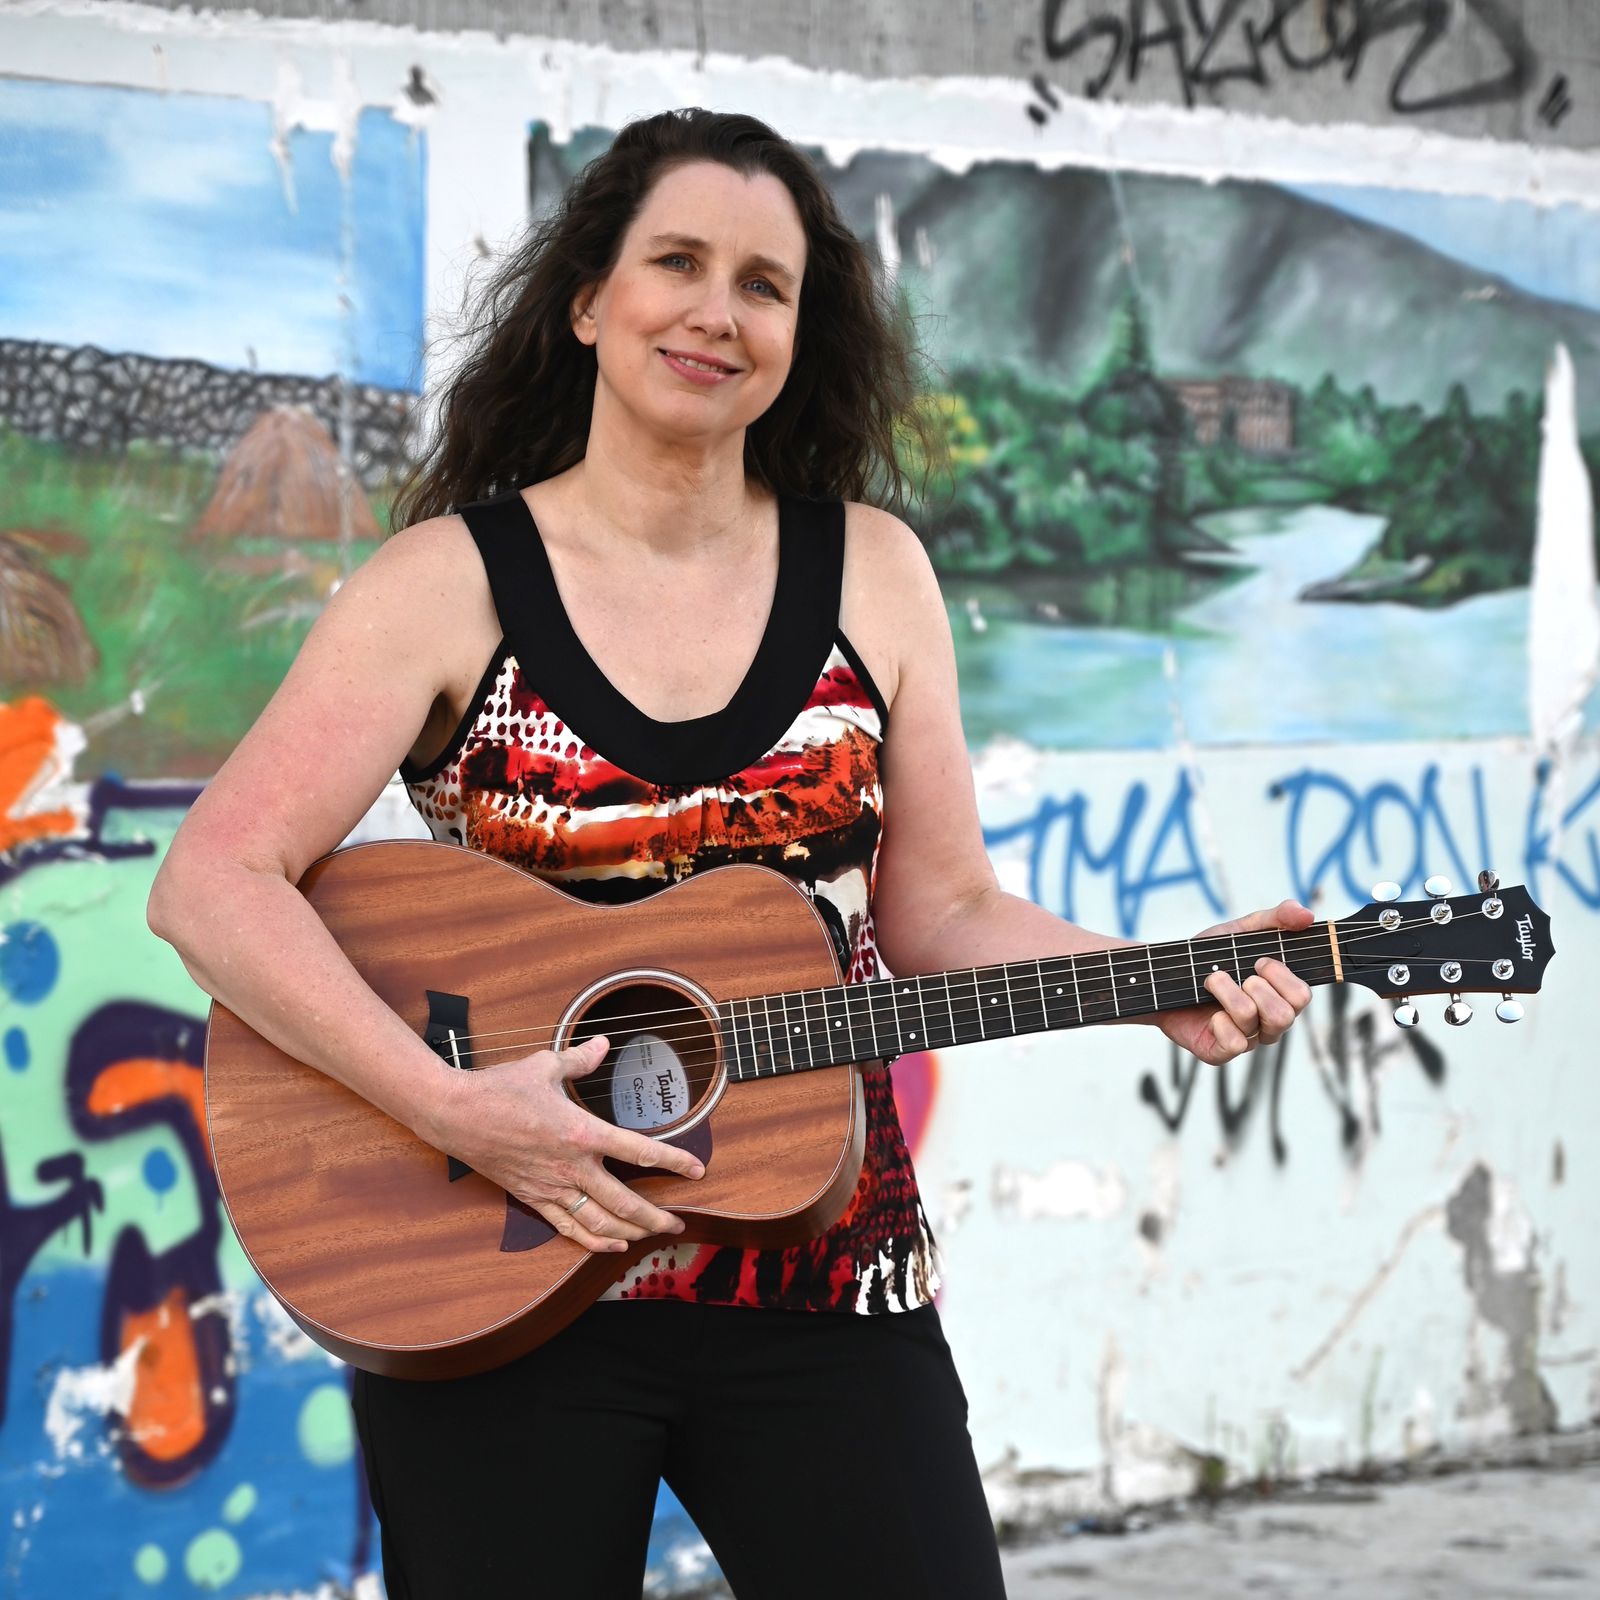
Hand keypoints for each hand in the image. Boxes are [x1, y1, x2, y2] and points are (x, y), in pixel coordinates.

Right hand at [420, 1035, 704, 1253]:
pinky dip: (593, 1241)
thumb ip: (581, 1060)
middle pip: (625, 1202)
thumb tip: (603, 1044)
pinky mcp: (532, 1198)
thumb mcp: (545, 1066)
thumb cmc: (501, 1088)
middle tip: (680, 1223)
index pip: (640, 1150)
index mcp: (582, 1131)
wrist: (455, 1114)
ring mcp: (551, 1187)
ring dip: (630, 1232)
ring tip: (652, 1235)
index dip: (674, 1162)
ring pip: (600, 1222)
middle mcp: (572, 1166)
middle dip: (656, 1216)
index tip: (697, 1170)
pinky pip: (568, 1228)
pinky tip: (611, 1246)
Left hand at [1154, 900, 1314, 1064]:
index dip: (1282, 976)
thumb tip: (1307, 914)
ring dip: (1229, 993)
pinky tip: (1209, 1013)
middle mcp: (1267, 1022)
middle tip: (1240, 974)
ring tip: (1212, 979)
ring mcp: (1246, 1039)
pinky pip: (1234, 1044)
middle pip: (1286, 1015)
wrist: (1164, 974)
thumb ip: (1276, 918)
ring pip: (1255, 1023)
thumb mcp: (1241, 931)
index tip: (1260, 960)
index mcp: (1279, 996)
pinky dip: (1220, 1023)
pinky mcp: (1220, 1052)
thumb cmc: (1207, 956)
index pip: (1302, 996)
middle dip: (1259, 987)